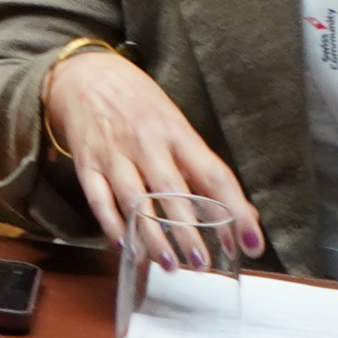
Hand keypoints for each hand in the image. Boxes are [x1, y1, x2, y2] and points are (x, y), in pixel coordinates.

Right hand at [41, 44, 262, 269]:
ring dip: (152, 236)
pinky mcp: (87, 164)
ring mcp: (113, 153)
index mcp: (176, 132)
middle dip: (188, 230)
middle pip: (171, 191)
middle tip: (202, 262)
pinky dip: (111, 226)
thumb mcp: (177, 125)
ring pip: (134, 200)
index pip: (213, 174)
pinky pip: (99, 200)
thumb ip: (204, 168)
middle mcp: (146, 142)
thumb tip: (243, 212)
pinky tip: (126, 247)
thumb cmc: (141, 104)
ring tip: (169, 264)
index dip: (236, 210)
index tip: (251, 243)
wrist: (87, 74)